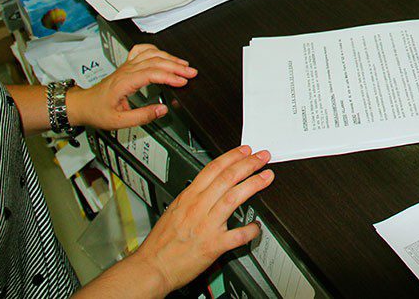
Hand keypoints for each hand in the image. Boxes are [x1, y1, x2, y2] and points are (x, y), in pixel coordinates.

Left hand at [67, 44, 195, 129]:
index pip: (151, 73)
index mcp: (124, 82)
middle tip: (191, 73)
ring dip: (169, 58)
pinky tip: (164, 54)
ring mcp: (126, 66)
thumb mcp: (118, 121)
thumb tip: (162, 110)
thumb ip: (142, 117)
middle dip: (176, 66)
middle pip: (155, 61)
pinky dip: (155, 50)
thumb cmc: (97, 111)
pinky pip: (142, 50)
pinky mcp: (127, 66)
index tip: (182, 81)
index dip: (169, 76)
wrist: (83, 105)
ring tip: (184, 64)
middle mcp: (126, 71)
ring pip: (151, 54)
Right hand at [127, 146, 273, 294]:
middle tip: (262, 158)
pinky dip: (250, 230)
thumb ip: (192, 197)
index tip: (246, 151)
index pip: (213, 169)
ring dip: (253, 185)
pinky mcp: (213, 245)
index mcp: (188, 198)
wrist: (152, 267)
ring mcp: (206, 226)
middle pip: (227, 178)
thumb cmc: (161, 243)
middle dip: (248, 164)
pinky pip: (237, 235)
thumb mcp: (173, 210)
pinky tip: (257, 226)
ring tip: (266, 177)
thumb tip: (209, 185)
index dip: (232, 157)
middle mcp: (198, 208)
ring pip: (233, 198)